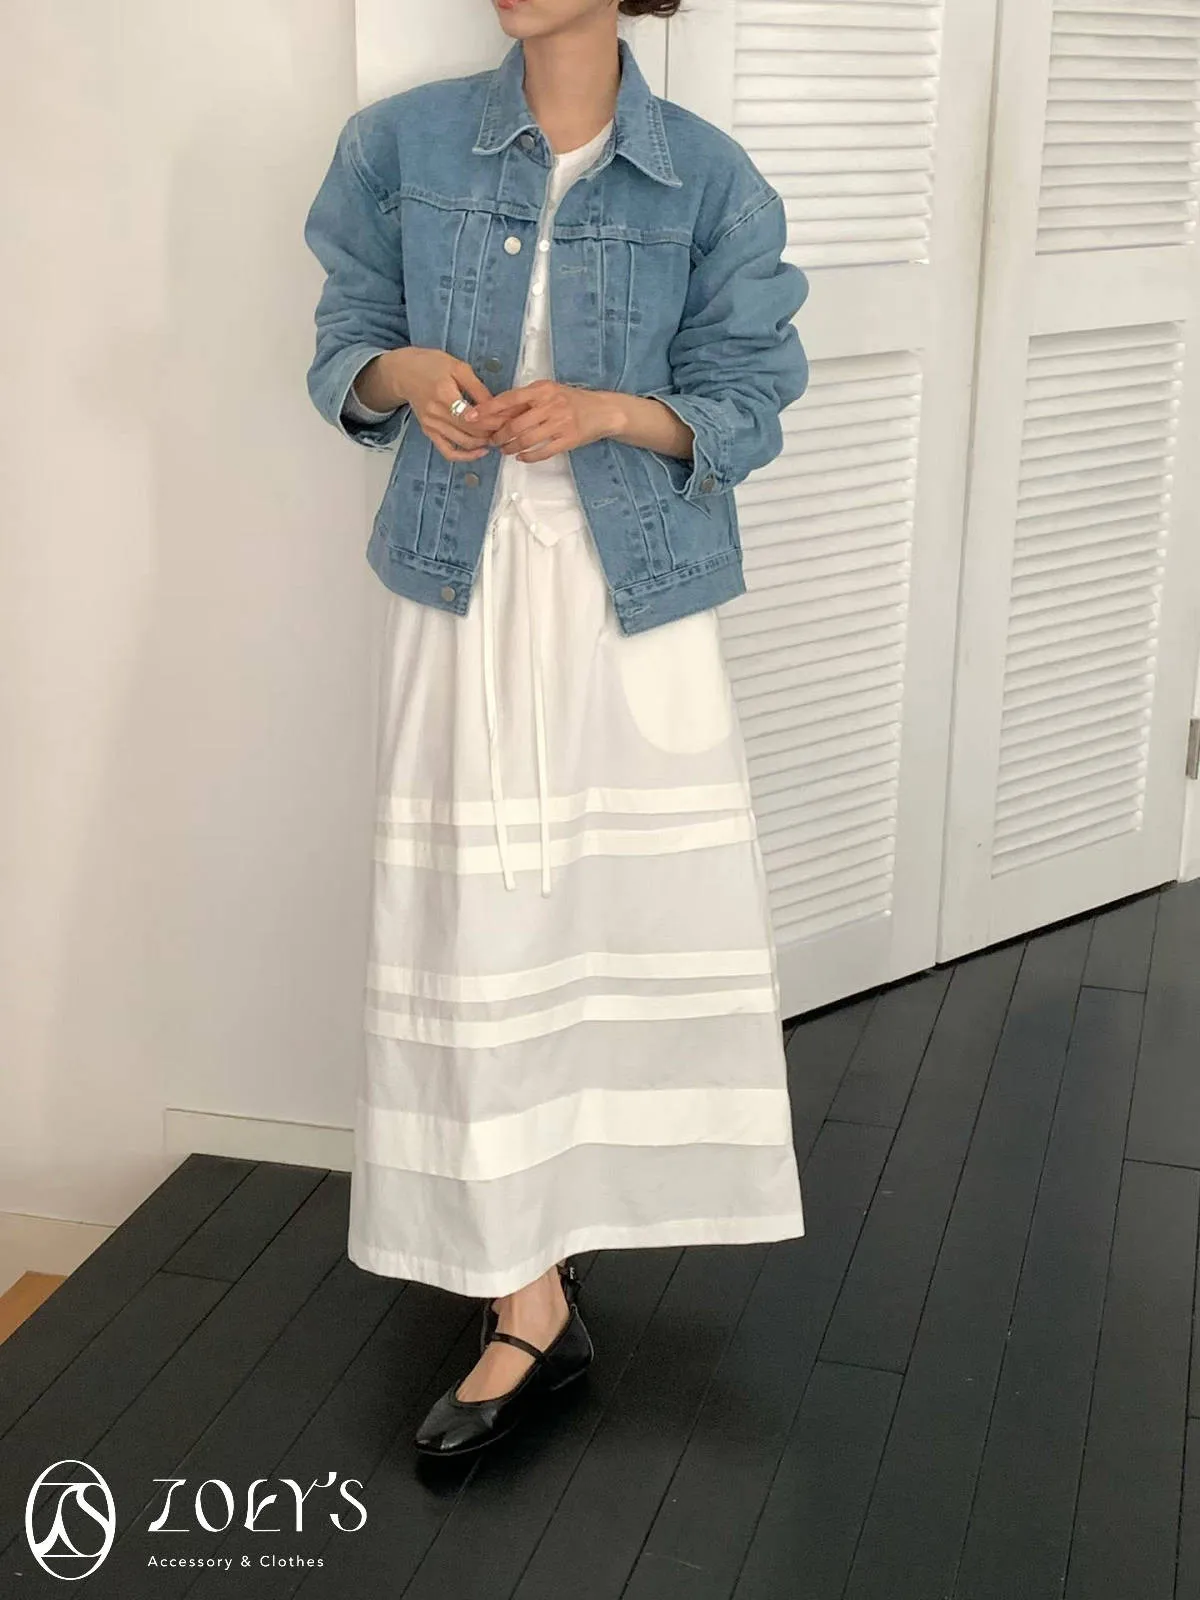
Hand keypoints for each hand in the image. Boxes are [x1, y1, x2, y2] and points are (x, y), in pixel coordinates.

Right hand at [360, 348, 496, 461]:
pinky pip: (448, 452)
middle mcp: (436, 413)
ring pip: (464, 443)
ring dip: (484, 443)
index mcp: (444, 394)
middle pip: (472, 431)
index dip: (495, 421)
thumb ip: (478, 388)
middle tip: (508, 427)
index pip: (475, 417)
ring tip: (497, 435)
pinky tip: (480, 451)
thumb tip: (497, 406)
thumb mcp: (458, 368)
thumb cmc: (432, 365)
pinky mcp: (429, 432)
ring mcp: (431, 425)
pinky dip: (466, 456)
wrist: (404, 373)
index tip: (509, 418)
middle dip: (493, 432)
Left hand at [461, 381, 625, 462]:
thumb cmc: (572, 400)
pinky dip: (528, 456)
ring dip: (511, 448)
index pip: (509, 399)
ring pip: (527, 440)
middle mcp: (550, 404)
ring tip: (505, 451)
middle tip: (492, 441)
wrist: (603, 411)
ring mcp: (560, 423)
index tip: (471, 417)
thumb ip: (526, 399)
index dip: (488, 409)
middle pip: (515, 424)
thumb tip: (497, 411)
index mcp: (542, 389)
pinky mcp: (569, 439)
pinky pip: (542, 451)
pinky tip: (521, 457)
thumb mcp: (549, 392)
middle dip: (499, 436)